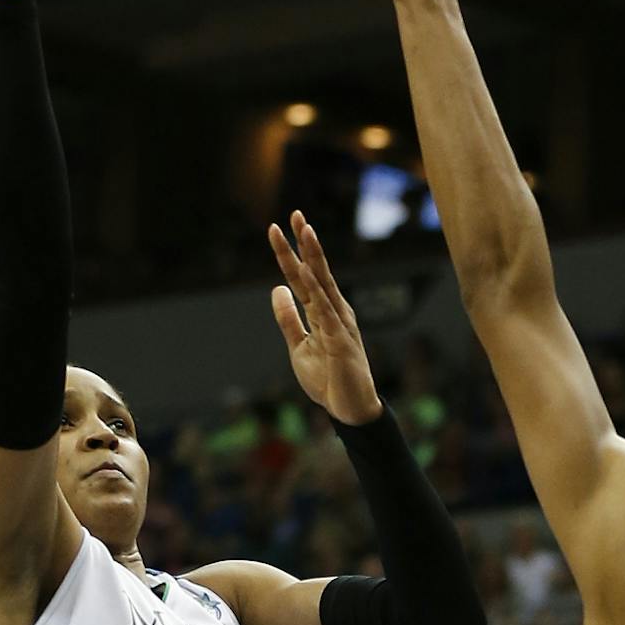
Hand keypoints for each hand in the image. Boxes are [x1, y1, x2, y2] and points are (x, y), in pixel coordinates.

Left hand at [269, 211, 382, 426]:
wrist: (348, 409)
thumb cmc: (328, 379)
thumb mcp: (299, 346)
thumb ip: (288, 318)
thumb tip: (277, 288)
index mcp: (323, 311)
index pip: (304, 276)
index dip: (291, 252)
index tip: (279, 228)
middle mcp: (334, 310)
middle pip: (316, 271)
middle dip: (305, 243)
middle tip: (296, 214)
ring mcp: (339, 323)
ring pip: (323, 283)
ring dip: (313, 256)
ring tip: (304, 231)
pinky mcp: (340, 340)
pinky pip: (325, 311)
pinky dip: (315, 290)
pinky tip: (306, 272)